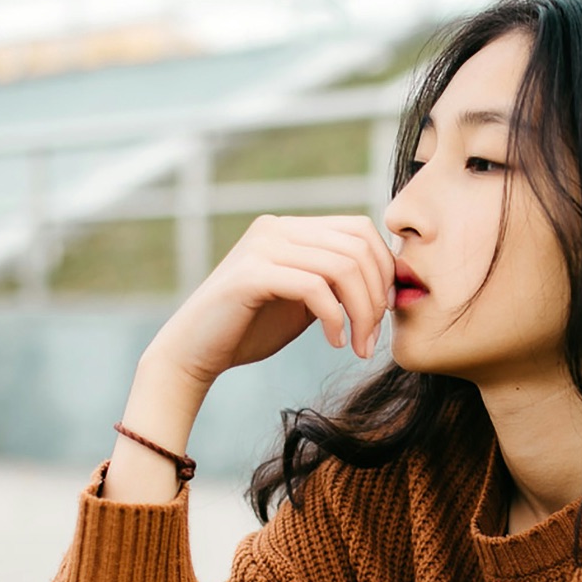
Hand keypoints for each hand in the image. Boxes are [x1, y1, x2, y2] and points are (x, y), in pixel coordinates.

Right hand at [146, 214, 394, 388]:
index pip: (360, 230)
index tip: (386, 312)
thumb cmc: (250, 329)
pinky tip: (334, 343)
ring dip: (361, 313)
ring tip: (358, 346)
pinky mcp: (251, 274)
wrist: (195, 353)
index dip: (384, 270)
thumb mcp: (304, 300)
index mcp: (290, 229)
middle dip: (376, 296)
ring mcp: (262, 247)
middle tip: (372, 338)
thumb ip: (335, 281)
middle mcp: (276, 228)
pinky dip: (335, 318)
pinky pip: (315, 287)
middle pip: (357, 247)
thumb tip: (387, 278)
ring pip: (342, 267)